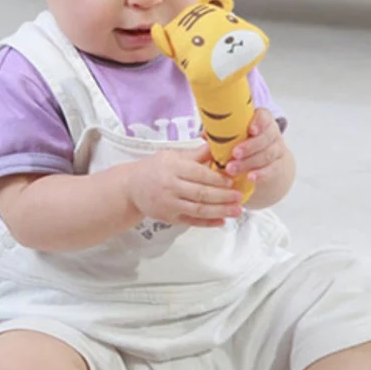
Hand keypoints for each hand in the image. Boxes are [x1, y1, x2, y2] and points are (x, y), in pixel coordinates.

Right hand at [128, 143, 243, 227]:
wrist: (132, 187)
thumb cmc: (155, 169)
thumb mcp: (172, 156)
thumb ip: (196, 154)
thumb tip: (218, 146)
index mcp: (172, 168)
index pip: (199, 174)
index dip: (217, 179)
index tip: (232, 180)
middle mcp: (170, 187)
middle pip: (201, 193)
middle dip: (223, 196)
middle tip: (239, 196)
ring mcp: (169, 205)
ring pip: (198, 209)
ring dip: (220, 211)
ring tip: (236, 210)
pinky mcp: (169, 218)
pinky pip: (191, 222)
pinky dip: (207, 223)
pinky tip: (221, 222)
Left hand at [224, 109, 285, 184]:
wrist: (267, 165)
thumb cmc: (246, 146)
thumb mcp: (237, 138)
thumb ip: (223, 135)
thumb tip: (205, 134)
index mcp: (261, 122)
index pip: (264, 117)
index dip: (258, 122)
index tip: (250, 130)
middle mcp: (272, 134)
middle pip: (265, 138)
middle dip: (249, 146)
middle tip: (235, 153)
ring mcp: (277, 151)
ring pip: (267, 154)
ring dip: (248, 162)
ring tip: (232, 169)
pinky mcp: (278, 167)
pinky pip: (271, 170)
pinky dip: (261, 174)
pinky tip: (251, 177)